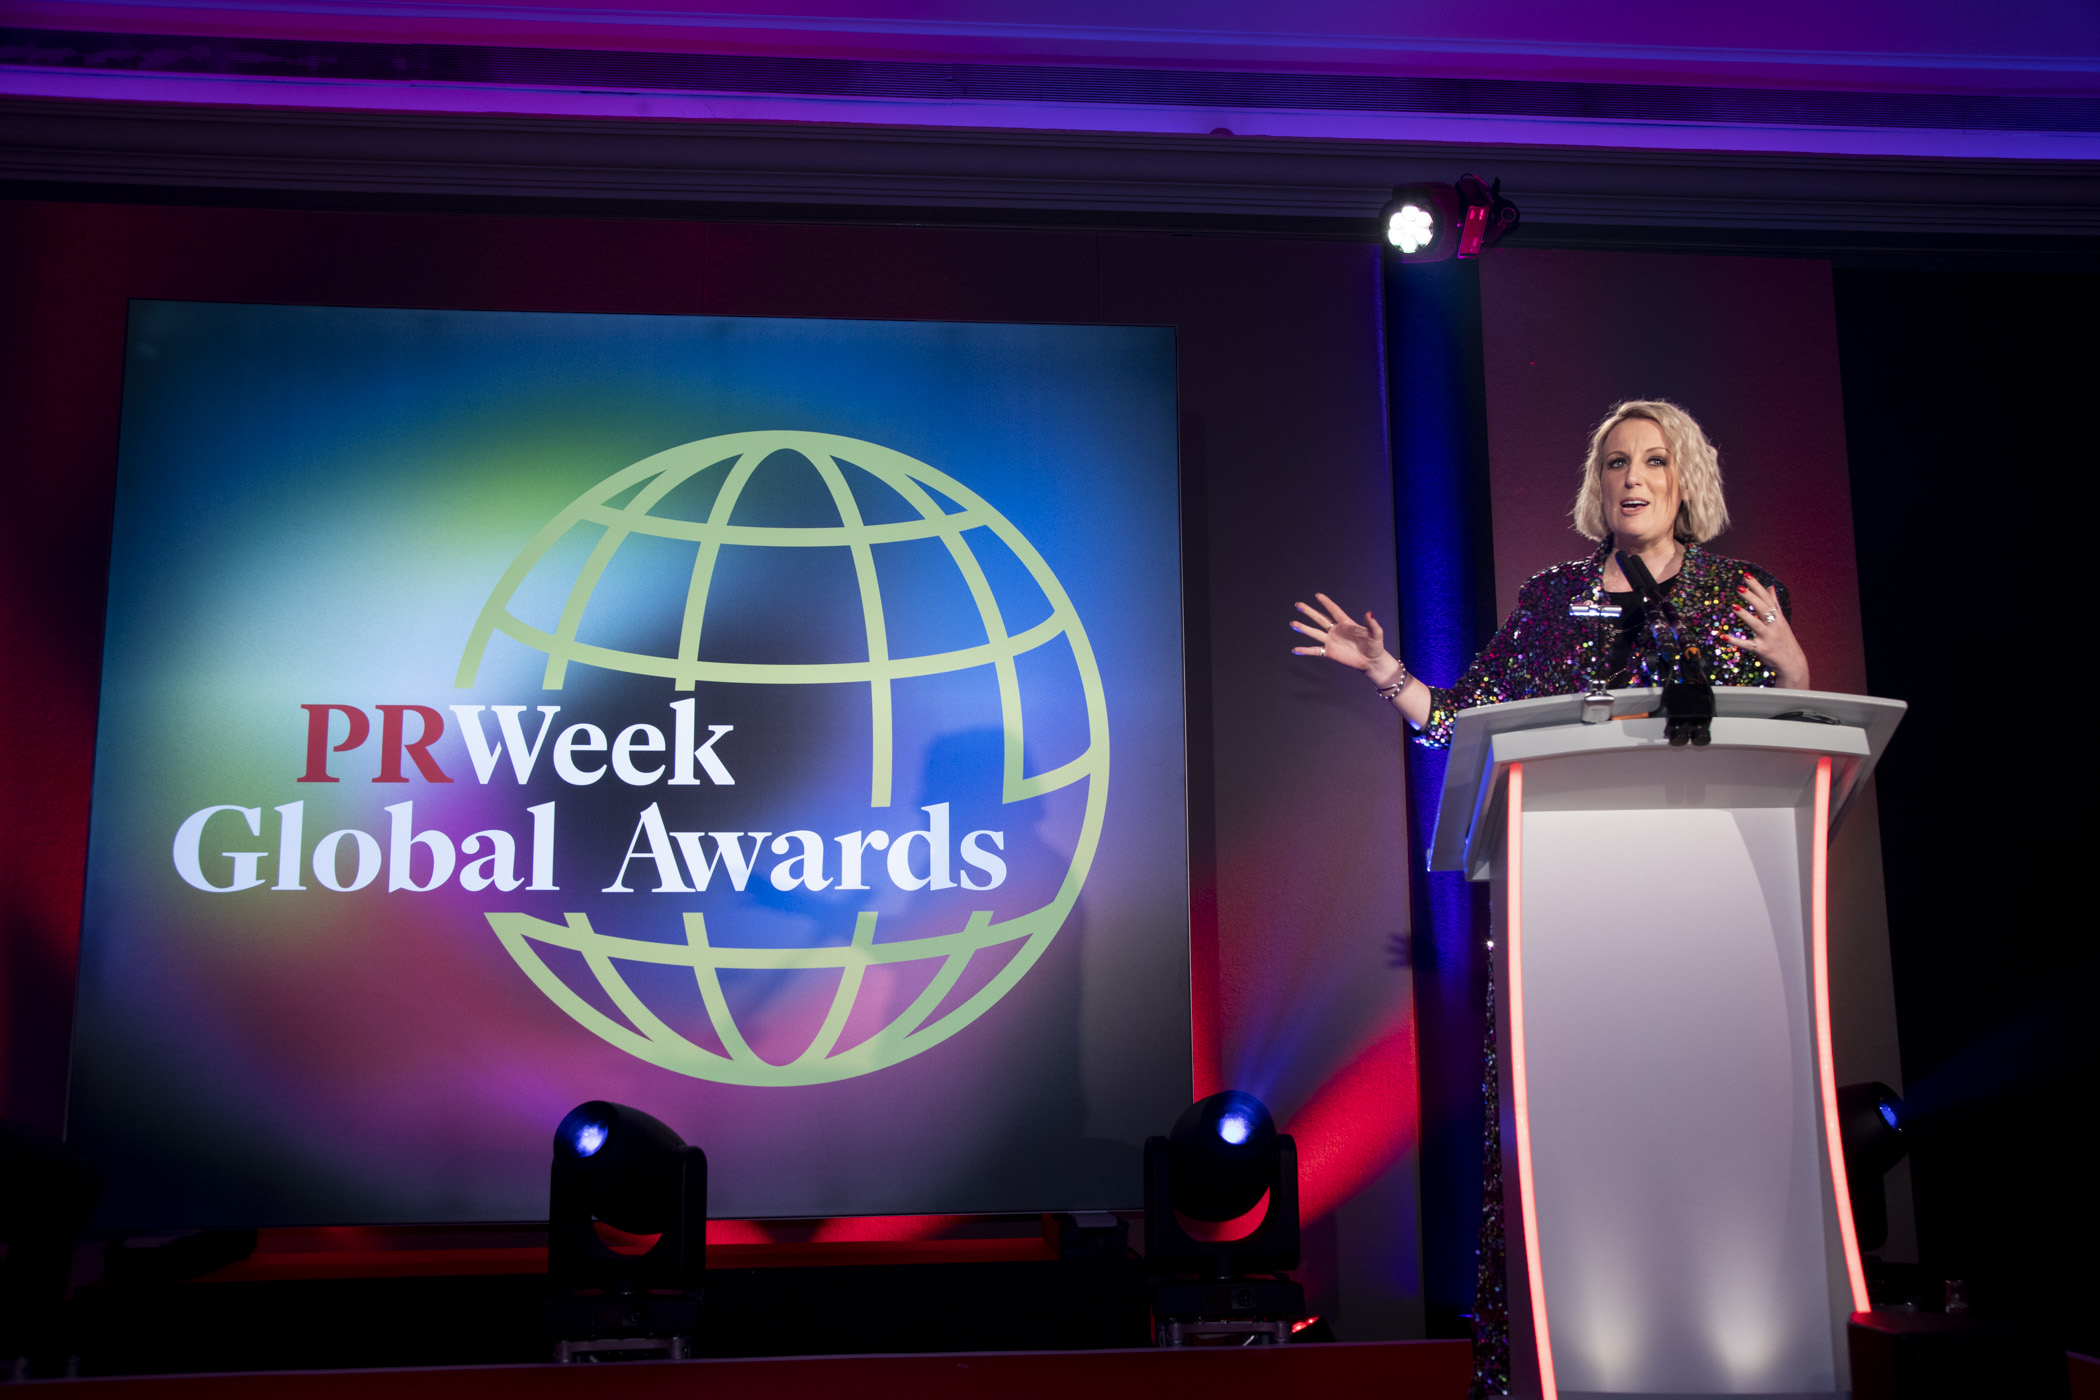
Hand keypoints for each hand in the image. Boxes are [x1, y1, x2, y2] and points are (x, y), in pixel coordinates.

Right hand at [1291, 593, 1397, 679]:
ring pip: (1314, 633)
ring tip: (1293, 623)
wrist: (1372, 662)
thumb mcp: (1376, 634)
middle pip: (1320, 619)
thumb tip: (1369, 613)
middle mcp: (1336, 631)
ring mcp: (1332, 641)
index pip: (1334, 610)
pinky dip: (1305, 650)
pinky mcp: (1330, 652)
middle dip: (1309, 612)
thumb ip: (1372, 624)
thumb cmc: (1375, 647)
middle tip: (1298, 604)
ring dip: (1304, 628)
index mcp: (1346, 624)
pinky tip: (1296, 650)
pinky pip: (1315, 651)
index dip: (1326, 603)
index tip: (1317, 595)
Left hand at [1723, 573, 1809, 688]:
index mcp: (1777, 617)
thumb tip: (1771, 587)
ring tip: (1733, 606)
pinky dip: (1736, 641)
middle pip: (1763, 609)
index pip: (1767, 598)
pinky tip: (1724, 636)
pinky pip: (1747, 645)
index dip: (1757, 587)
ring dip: (1745, 615)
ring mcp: (1768, 637)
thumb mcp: (1781, 620)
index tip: (1746, 576)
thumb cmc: (1784, 639)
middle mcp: (1774, 625)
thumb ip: (1775, 603)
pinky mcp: (1762, 649)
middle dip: (1752, 597)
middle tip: (1739, 587)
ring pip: (1756, 625)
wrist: (1792, 663)